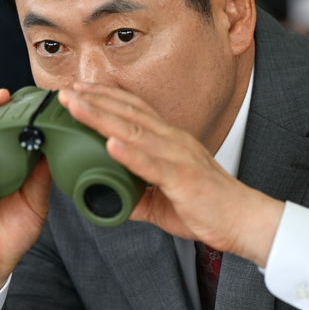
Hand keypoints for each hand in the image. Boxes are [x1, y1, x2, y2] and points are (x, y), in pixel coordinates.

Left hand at [58, 83, 283, 266]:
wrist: (244, 220)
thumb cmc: (207, 206)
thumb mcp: (163, 199)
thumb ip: (138, 195)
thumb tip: (112, 198)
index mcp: (169, 141)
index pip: (133, 110)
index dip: (105, 98)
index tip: (78, 90)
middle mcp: (172, 141)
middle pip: (128, 112)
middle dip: (94, 100)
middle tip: (64, 90)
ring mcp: (178, 157)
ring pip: (135, 131)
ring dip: (102, 116)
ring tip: (76, 106)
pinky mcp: (183, 178)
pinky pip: (153, 164)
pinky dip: (131, 153)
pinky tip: (110, 143)